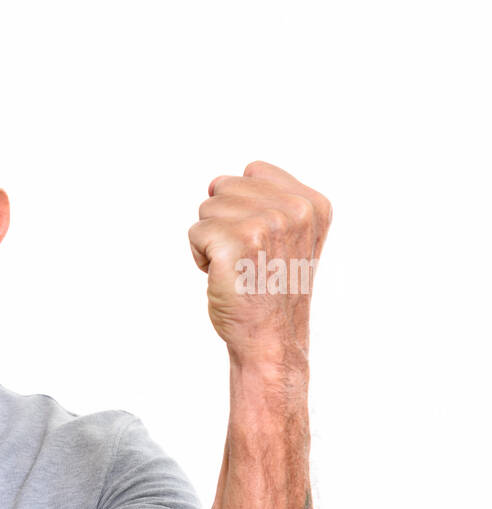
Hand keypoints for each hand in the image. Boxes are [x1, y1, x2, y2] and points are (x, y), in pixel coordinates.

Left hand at [188, 161, 330, 364]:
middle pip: (225, 187)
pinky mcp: (236, 243)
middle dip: (224, 222)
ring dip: (212, 240)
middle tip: (247, 258)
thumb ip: (266, 201)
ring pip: (207, 209)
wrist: (270, 337)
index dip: (244, 206)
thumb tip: (215, 182)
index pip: (254, 171)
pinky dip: (200, 257)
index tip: (261, 241)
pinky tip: (223, 277)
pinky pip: (195, 233)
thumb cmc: (271, 290)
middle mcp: (294, 210)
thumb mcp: (288, 237)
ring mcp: (266, 224)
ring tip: (237, 267)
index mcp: (313, 204)